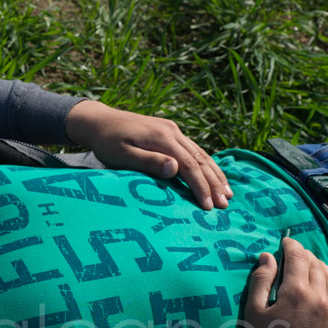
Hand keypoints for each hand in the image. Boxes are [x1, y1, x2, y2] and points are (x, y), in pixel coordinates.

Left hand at [65, 101, 231, 210]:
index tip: (209, 206)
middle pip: (200, 159)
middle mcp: (172, 132)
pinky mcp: (170, 132)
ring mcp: (173, 130)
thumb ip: (148, 162)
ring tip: (227, 192)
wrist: (100, 121)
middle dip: (214, 183)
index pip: (189, 166)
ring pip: (201, 153)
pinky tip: (213, 174)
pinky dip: (206, 164)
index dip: (200, 187)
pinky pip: (193, 150)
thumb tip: (175, 169)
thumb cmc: (107, 143)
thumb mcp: (122, 155)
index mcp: (162, 138)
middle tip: (225, 204)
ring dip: (215, 173)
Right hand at [240, 238, 327, 327]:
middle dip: (305, 255)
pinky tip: (325, 287)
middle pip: (316, 265)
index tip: (285, 241)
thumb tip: (268, 257)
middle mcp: (319, 297)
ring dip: (321, 267)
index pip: (297, 257)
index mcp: (296, 291)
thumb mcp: (253, 310)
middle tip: (295, 253)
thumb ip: (261, 280)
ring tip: (310, 266)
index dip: (291, 246)